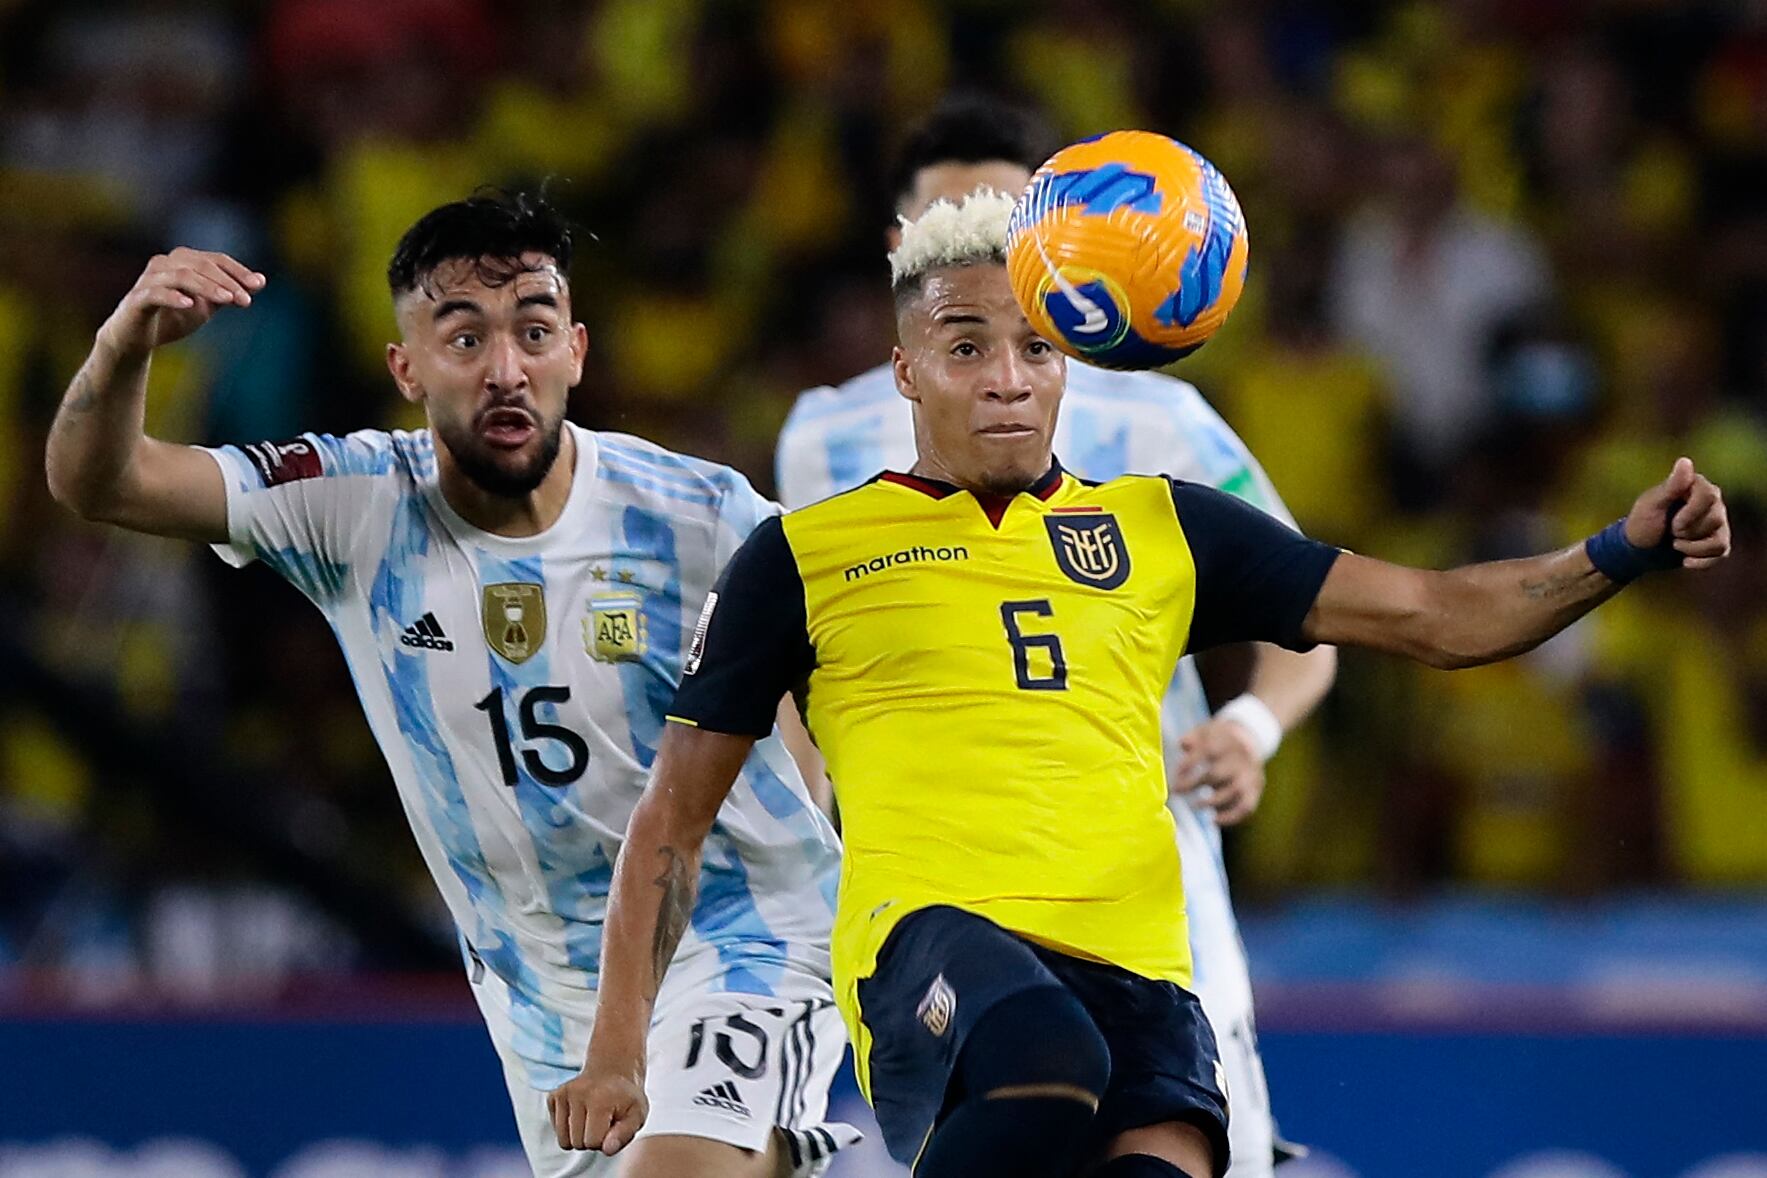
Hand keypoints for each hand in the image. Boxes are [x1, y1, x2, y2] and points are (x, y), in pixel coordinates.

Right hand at [96, 248, 264, 360]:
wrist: (137, 339)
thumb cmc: (173, 317)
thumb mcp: (206, 306)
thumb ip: (228, 293)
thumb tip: (260, 282)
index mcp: (182, 261)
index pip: (215, 259)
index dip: (238, 271)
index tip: (259, 285)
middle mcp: (164, 264)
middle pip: (200, 264)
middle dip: (227, 281)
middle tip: (246, 299)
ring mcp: (148, 279)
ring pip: (181, 275)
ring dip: (207, 287)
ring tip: (227, 299)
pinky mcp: (136, 299)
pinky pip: (155, 293)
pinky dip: (173, 296)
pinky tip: (190, 304)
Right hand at [547, 1053, 647, 1154]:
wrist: (613, 1072)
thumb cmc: (626, 1097)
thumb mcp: (637, 1114)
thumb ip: (624, 1134)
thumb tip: (607, 1149)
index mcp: (600, 1098)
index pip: (593, 1142)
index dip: (605, 1141)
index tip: (613, 1127)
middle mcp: (578, 1093)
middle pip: (577, 1143)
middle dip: (591, 1140)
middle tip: (603, 1122)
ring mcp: (563, 1094)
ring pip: (564, 1141)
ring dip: (579, 1137)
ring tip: (592, 1121)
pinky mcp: (553, 1097)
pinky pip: (557, 1130)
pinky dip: (569, 1128)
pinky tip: (582, 1114)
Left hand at [1169, 717, 1265, 825]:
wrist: (1252, 738)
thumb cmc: (1219, 738)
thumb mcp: (1206, 731)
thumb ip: (1193, 737)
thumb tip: (1183, 745)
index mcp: (1227, 741)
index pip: (1207, 752)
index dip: (1189, 764)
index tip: (1174, 774)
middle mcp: (1241, 759)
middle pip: (1216, 774)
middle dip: (1192, 784)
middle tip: (1175, 790)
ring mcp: (1250, 775)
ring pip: (1231, 792)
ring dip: (1209, 802)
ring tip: (1193, 805)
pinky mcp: (1255, 790)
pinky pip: (1245, 807)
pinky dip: (1230, 817)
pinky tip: (1213, 819)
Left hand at [1625, 457, 1730, 570]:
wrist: (1639, 548)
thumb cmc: (1642, 522)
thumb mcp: (1652, 504)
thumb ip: (1671, 485)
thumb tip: (1685, 461)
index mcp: (1696, 486)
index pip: (1709, 495)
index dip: (1691, 514)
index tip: (1673, 523)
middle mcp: (1713, 502)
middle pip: (1715, 519)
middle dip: (1688, 532)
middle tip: (1671, 531)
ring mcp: (1718, 523)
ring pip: (1719, 540)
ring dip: (1691, 548)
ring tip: (1674, 543)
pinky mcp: (1718, 542)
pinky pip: (1721, 553)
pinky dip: (1700, 561)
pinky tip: (1684, 560)